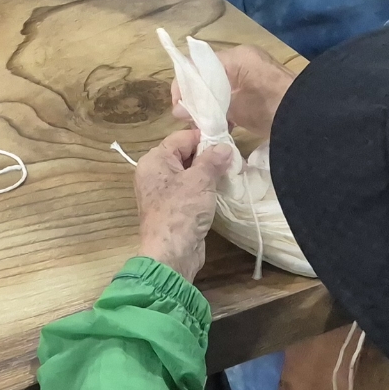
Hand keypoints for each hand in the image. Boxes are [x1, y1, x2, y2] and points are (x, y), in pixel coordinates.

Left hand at [135, 128, 234, 277]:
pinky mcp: (173, 208)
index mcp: (154, 160)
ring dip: (209, 172)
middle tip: (234, 156)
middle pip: (184, 154)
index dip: (204, 136)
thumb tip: (224, 147)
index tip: (228, 138)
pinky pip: (190, 190)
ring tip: (232, 170)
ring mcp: (162, 192)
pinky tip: (222, 188)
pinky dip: (205, 188)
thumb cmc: (181, 211)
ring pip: (189, 173)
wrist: (171, 253)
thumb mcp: (200, 180)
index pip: (181, 138)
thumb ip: (212, 160)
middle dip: (208, 155)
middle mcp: (154, 173)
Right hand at [173, 43, 294, 136]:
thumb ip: (206, 106)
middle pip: (206, 77)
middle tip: (189, 119)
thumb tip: (179, 110)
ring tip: (202, 125)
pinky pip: (233, 94)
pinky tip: (220, 126)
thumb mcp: (235, 107)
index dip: (183, 87)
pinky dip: (224, 108)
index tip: (179, 109)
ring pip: (219, 87)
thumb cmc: (271, 107)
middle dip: (195, 98)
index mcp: (235, 58)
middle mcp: (242, 60)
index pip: (197, 66)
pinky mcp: (259, 89)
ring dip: (209, 105)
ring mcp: (252, 74)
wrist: (311, 118)